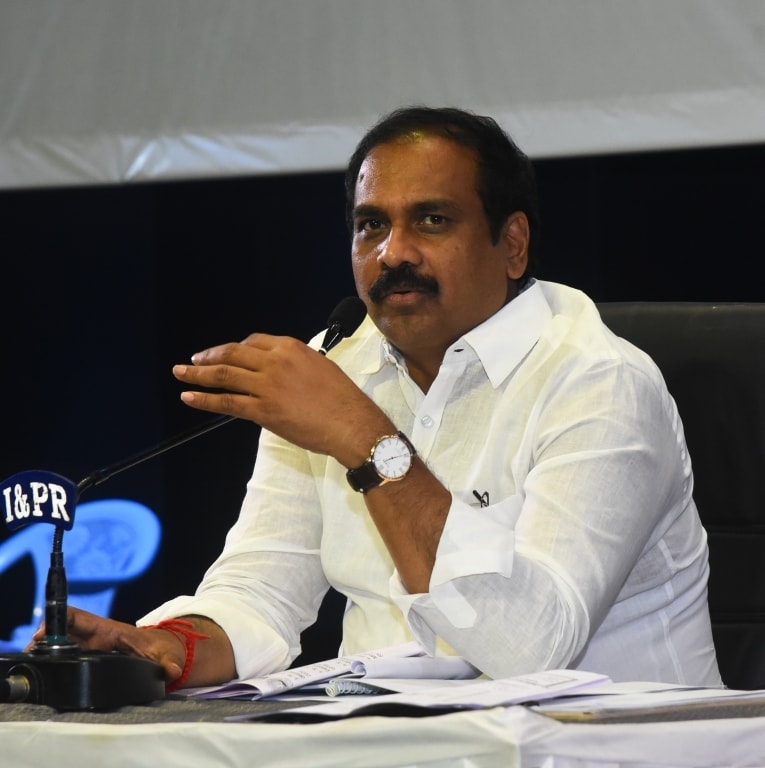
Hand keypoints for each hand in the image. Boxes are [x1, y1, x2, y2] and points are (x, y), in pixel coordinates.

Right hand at [30, 607, 183, 684]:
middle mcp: (94, 637)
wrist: (162, 652)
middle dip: (43, 640)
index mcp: (108, 631)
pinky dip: (54, 662)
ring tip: (35, 666)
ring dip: (45, 652)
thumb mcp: (165, 657)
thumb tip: (171, 671)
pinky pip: (66, 657)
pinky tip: (46, 675)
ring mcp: (88, 648)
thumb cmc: (160, 650)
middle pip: (62, 631)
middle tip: (32, 655)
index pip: (78, 617)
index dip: (59, 620)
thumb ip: (168, 665)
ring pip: (60, 644)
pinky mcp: (86, 659)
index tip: (43, 634)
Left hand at [173, 333, 392, 466]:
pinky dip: (205, 400)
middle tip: (193, 360)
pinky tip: (190, 398)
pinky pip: (227, 402)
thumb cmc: (343, 399)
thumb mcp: (321, 367)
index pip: (254, 342)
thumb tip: (280, 371)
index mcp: (291, 348)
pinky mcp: (263, 410)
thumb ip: (296, 364)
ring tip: (181, 373)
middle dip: (209, 356)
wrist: (351, 423)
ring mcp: (267, 385)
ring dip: (197, 373)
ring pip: (224, 375)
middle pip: (232, 354)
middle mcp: (275, 361)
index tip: (225, 353)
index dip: (235, 348)